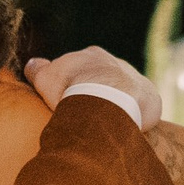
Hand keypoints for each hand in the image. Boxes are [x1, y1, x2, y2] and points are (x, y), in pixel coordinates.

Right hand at [26, 48, 159, 129]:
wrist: (108, 98)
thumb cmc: (72, 88)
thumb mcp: (45, 78)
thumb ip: (38, 70)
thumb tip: (33, 64)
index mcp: (92, 55)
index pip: (81, 69)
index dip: (73, 85)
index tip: (69, 100)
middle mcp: (116, 63)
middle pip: (104, 80)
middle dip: (97, 94)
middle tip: (87, 115)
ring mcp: (135, 79)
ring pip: (124, 93)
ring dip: (117, 106)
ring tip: (106, 126)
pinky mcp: (150, 97)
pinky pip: (141, 107)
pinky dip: (134, 116)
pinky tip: (125, 129)